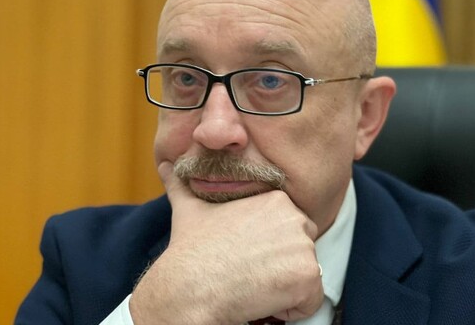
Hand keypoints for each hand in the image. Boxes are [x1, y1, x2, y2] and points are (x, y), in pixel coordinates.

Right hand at [129, 161, 323, 324]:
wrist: (191, 286)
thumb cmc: (191, 250)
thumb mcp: (188, 209)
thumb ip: (181, 185)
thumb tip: (164, 166)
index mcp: (276, 200)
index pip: (288, 230)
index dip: (267, 249)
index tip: (243, 256)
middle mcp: (296, 218)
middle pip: (301, 250)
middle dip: (279, 266)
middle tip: (248, 271)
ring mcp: (304, 246)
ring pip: (305, 276)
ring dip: (282, 287)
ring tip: (251, 284)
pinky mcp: (307, 276)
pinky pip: (310, 301)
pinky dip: (290, 308)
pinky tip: (261, 299)